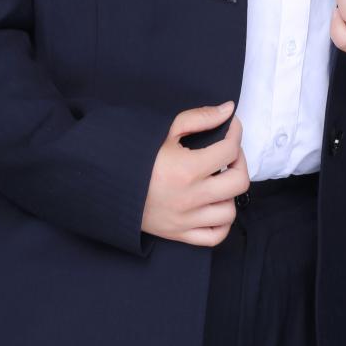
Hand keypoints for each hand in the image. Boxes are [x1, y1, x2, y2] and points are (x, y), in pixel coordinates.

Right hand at [141, 102, 248, 246]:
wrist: (106, 184)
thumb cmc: (135, 154)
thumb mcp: (165, 130)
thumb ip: (199, 118)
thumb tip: (228, 109)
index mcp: (186, 169)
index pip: (229, 151)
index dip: (235, 134)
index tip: (231, 127)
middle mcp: (190, 197)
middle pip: (238, 182)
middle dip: (238, 163)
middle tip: (227, 153)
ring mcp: (185, 219)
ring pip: (229, 212)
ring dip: (229, 193)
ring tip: (217, 180)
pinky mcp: (179, 234)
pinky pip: (215, 236)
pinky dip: (221, 222)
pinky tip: (214, 205)